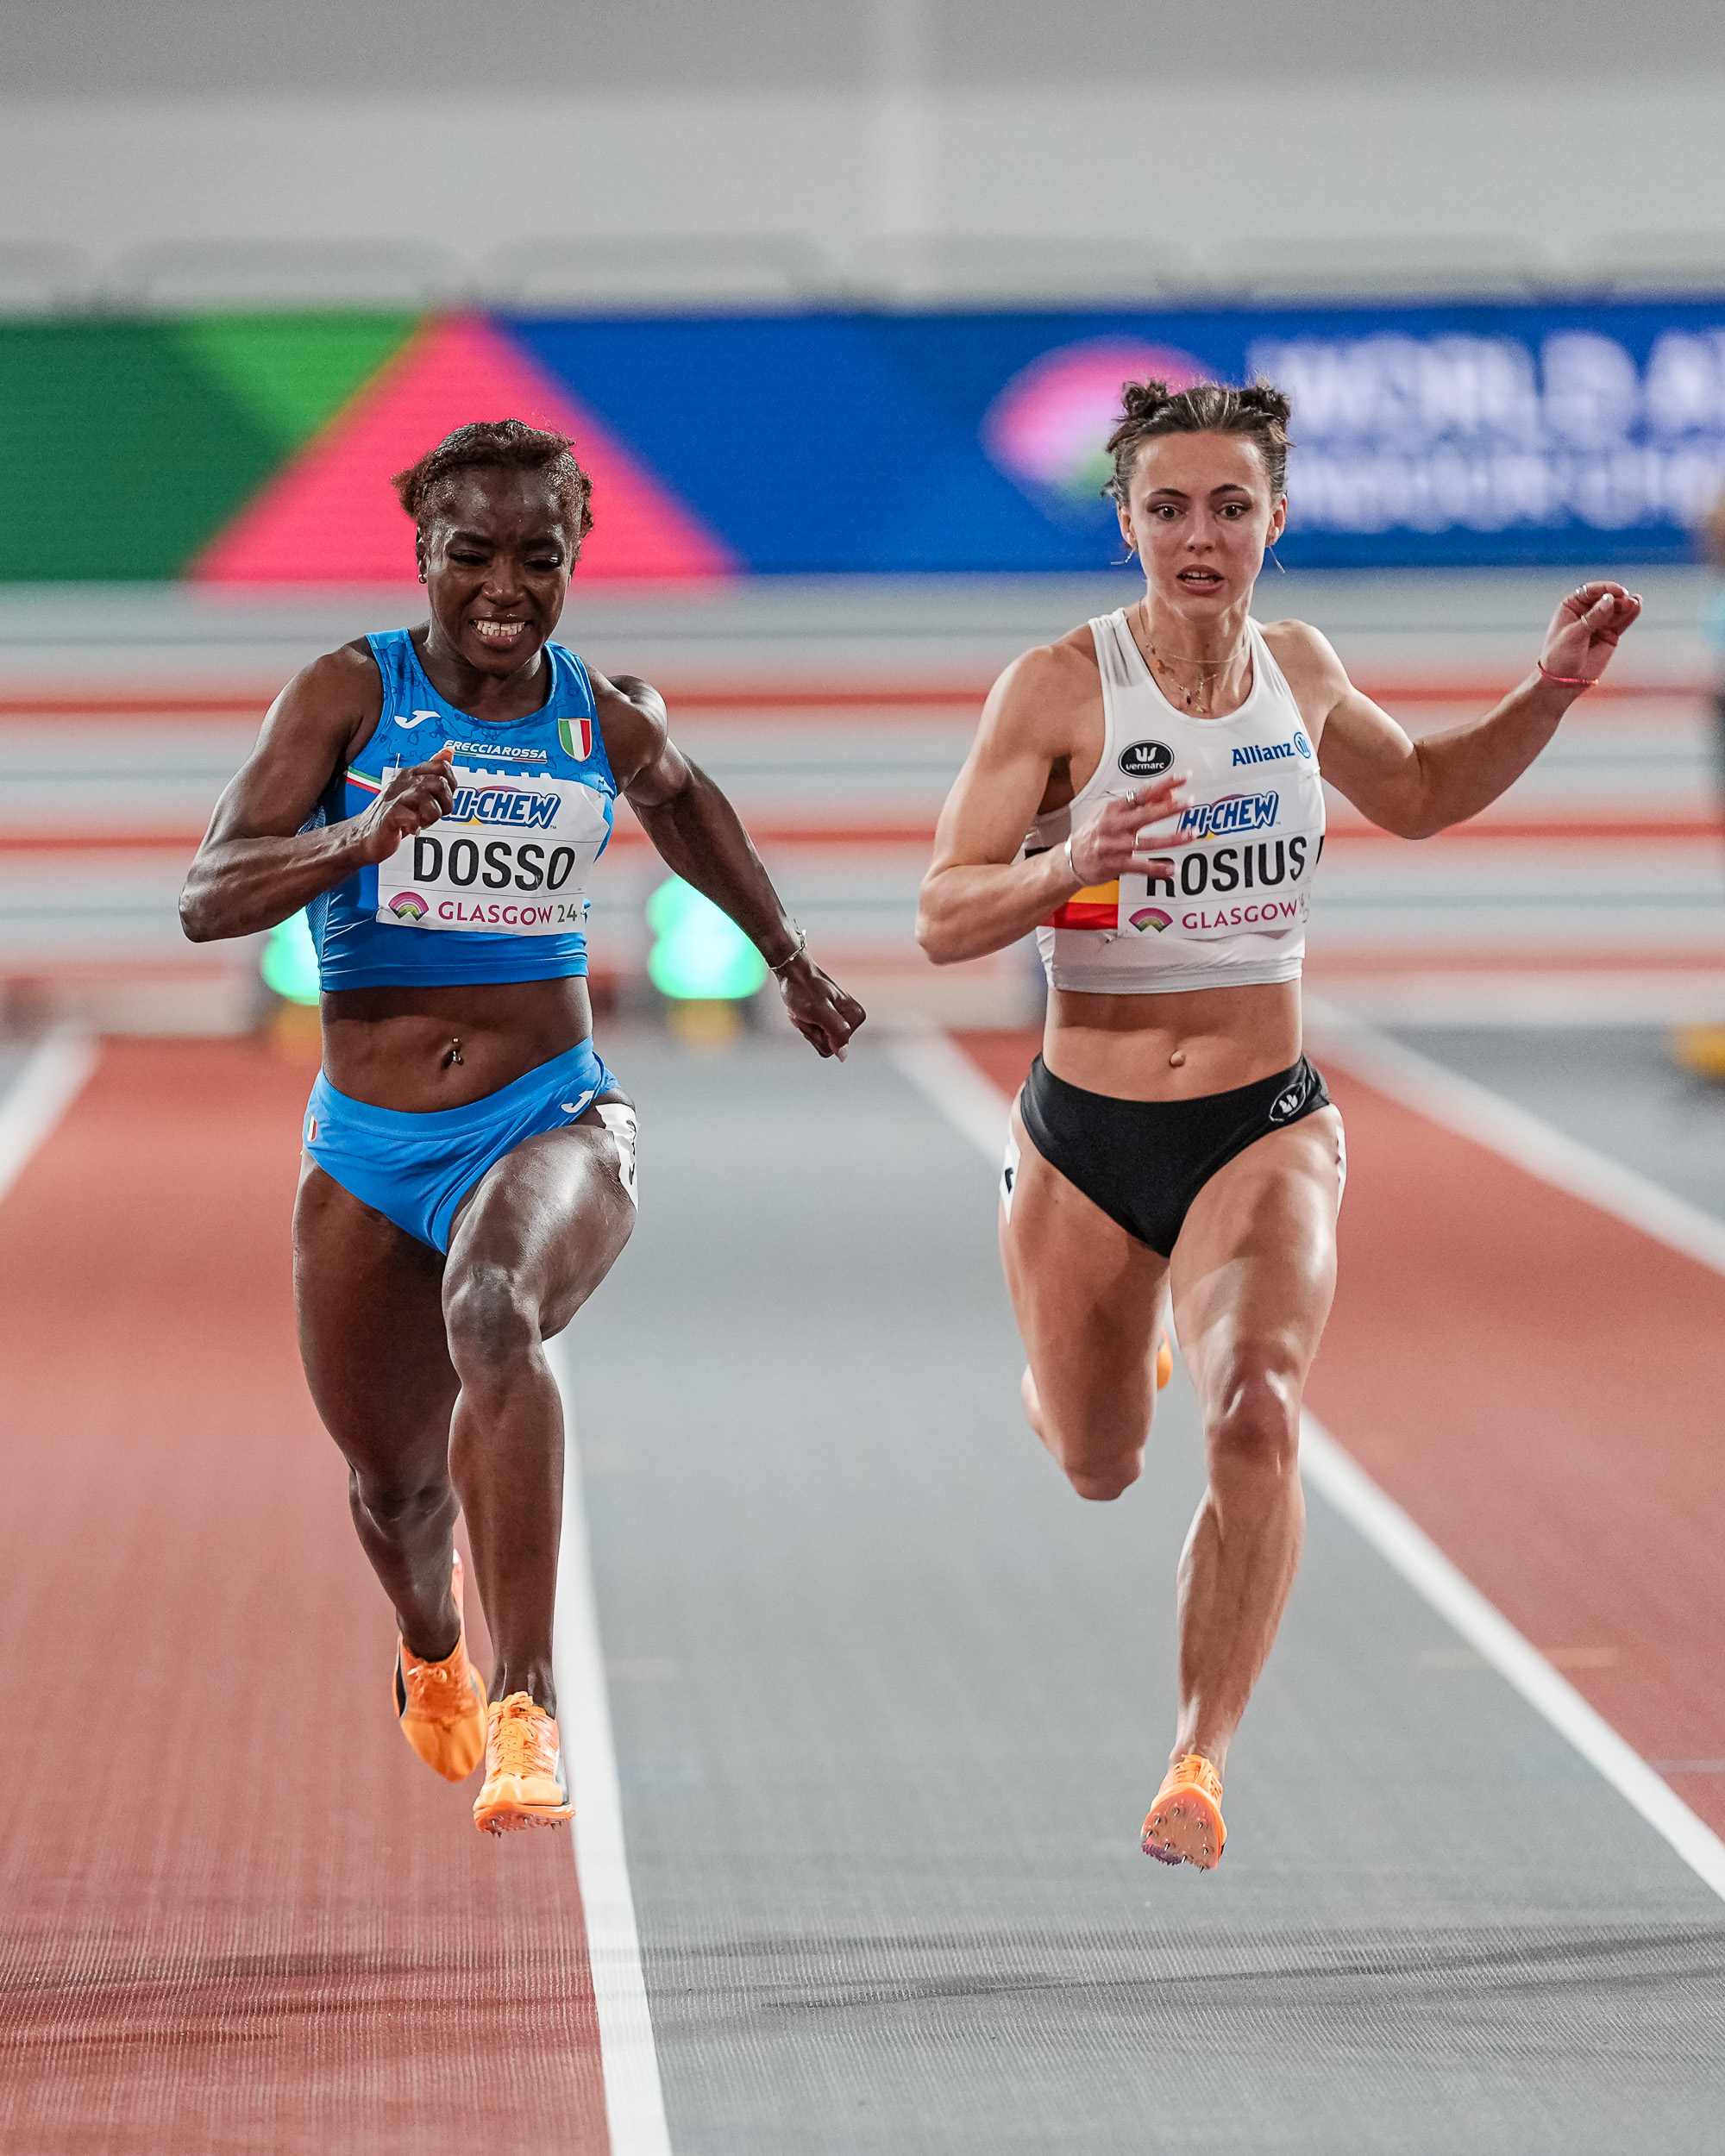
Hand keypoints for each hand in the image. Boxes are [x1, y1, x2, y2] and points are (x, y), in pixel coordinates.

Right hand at [356, 747, 455, 862]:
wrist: (366, 834)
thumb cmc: (393, 812)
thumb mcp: (416, 789)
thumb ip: (433, 771)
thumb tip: (449, 752)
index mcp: (411, 773)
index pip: (442, 767)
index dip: (450, 785)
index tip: (441, 798)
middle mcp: (404, 781)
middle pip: (440, 784)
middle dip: (444, 805)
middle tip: (431, 814)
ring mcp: (395, 797)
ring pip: (428, 800)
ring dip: (430, 816)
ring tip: (421, 821)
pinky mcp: (390, 814)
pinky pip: (413, 818)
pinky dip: (416, 827)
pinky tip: (411, 829)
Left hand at [777, 954, 866, 1060]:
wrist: (794, 972)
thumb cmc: (803, 988)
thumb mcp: (819, 1011)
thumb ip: (837, 1032)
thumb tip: (844, 1056)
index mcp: (856, 1017)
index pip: (834, 1047)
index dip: (817, 1035)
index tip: (811, 1015)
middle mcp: (853, 1019)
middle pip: (829, 1046)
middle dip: (811, 1032)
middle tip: (805, 1013)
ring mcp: (842, 1019)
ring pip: (822, 1041)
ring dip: (807, 1028)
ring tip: (803, 1011)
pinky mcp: (832, 1018)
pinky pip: (818, 1034)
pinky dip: (806, 1025)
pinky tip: (803, 1012)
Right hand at [1069, 770, 1192, 883]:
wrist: (1070, 860)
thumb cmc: (1094, 835)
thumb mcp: (1112, 815)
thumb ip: (1138, 806)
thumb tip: (1166, 795)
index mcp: (1114, 809)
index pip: (1143, 793)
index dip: (1164, 785)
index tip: (1182, 779)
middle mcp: (1114, 825)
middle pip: (1146, 814)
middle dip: (1168, 808)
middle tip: (1188, 803)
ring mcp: (1115, 846)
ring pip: (1148, 842)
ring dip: (1172, 838)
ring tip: (1190, 834)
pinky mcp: (1116, 864)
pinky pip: (1141, 866)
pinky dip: (1157, 869)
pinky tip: (1172, 869)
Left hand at [1539, 582, 1641, 687]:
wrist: (1563, 681)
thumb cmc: (1560, 656)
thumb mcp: (1574, 635)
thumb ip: (1594, 618)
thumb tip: (1610, 600)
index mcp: (1571, 606)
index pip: (1589, 591)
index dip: (1604, 589)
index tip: (1617, 591)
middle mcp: (1586, 611)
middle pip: (1606, 598)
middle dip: (1618, 598)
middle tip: (1627, 601)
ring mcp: (1600, 622)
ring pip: (1616, 609)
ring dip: (1626, 605)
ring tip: (1635, 603)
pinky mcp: (1610, 634)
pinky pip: (1622, 621)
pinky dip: (1630, 614)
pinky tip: (1637, 607)